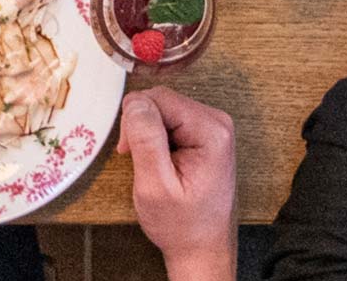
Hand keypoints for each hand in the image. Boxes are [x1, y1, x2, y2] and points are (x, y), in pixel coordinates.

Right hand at [121, 88, 237, 277]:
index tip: (129, 151)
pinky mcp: (205, 135)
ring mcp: (213, 128)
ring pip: (163, 110)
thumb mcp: (155, 186)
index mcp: (211, 131)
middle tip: (139, 161)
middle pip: (162, 101)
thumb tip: (135, 102)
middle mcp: (217, 123)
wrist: (202, 247)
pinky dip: (157, 140)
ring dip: (147, 135)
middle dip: (140, 127)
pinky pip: (171, 122)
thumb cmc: (182, 224)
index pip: (159, 98)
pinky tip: (159, 163)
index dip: (135, 120)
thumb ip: (146, 140)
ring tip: (150, 166)